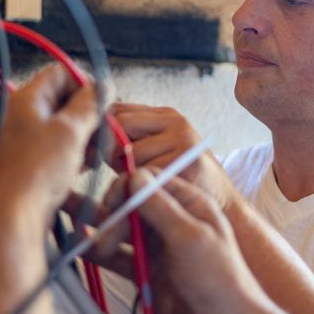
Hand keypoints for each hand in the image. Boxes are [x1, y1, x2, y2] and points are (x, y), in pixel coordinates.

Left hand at [0, 64, 98, 225]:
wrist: (12, 217)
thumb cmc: (36, 170)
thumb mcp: (71, 130)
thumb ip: (90, 104)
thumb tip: (103, 85)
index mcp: (27, 99)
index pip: (60, 73)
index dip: (85, 83)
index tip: (103, 103)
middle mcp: (23, 116)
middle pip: (64, 101)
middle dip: (90, 115)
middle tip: (106, 132)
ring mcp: (26, 142)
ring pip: (64, 128)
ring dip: (86, 137)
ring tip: (99, 154)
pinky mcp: (31, 165)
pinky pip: (59, 151)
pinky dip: (75, 154)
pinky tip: (87, 166)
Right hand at [86, 170, 273, 313]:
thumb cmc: (220, 278)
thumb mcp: (191, 236)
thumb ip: (160, 207)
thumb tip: (134, 175)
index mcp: (188, 203)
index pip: (149, 181)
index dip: (127, 188)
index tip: (113, 201)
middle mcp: (170, 220)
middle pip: (130, 205)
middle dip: (113, 216)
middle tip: (105, 235)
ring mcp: (155, 244)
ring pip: (120, 229)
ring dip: (100, 231)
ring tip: (84, 236)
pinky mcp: (143, 268)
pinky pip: (117, 255)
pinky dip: (99, 252)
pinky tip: (83, 248)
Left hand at [109, 103, 236, 209]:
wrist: (221, 205)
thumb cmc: (180, 181)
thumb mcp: (157, 152)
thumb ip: (130, 140)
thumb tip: (91, 137)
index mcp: (166, 115)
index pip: (117, 109)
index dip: (102, 131)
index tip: (102, 153)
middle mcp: (175, 122)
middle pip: (120, 124)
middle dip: (111, 150)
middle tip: (119, 171)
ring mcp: (182, 140)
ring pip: (129, 152)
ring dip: (126, 172)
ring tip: (142, 185)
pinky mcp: (185, 161)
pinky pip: (144, 173)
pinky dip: (140, 186)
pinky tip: (153, 193)